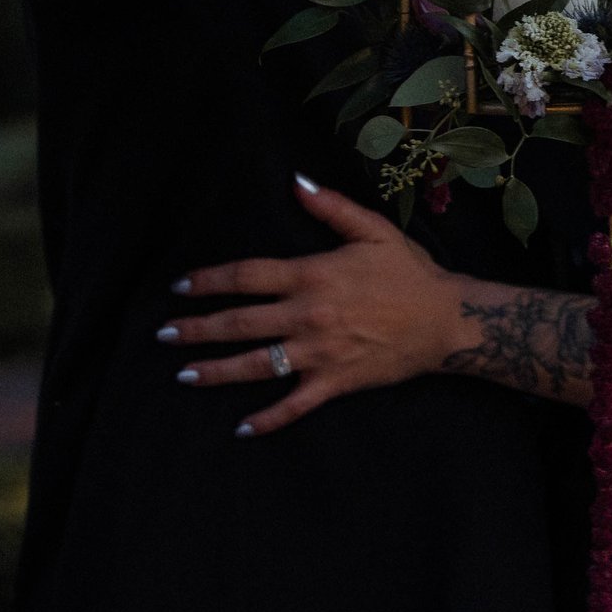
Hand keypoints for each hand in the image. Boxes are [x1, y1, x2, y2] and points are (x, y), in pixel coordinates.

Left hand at [162, 174, 465, 436]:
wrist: (447, 320)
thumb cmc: (410, 272)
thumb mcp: (373, 230)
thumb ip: (332, 207)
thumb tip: (296, 182)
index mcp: (313, 275)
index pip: (247, 276)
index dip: (210, 281)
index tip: (181, 287)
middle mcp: (308, 315)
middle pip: (240, 323)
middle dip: (197, 328)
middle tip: (164, 335)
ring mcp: (319, 353)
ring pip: (256, 364)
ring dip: (216, 370)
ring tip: (183, 375)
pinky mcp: (334, 383)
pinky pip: (294, 405)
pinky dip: (267, 419)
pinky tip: (241, 428)